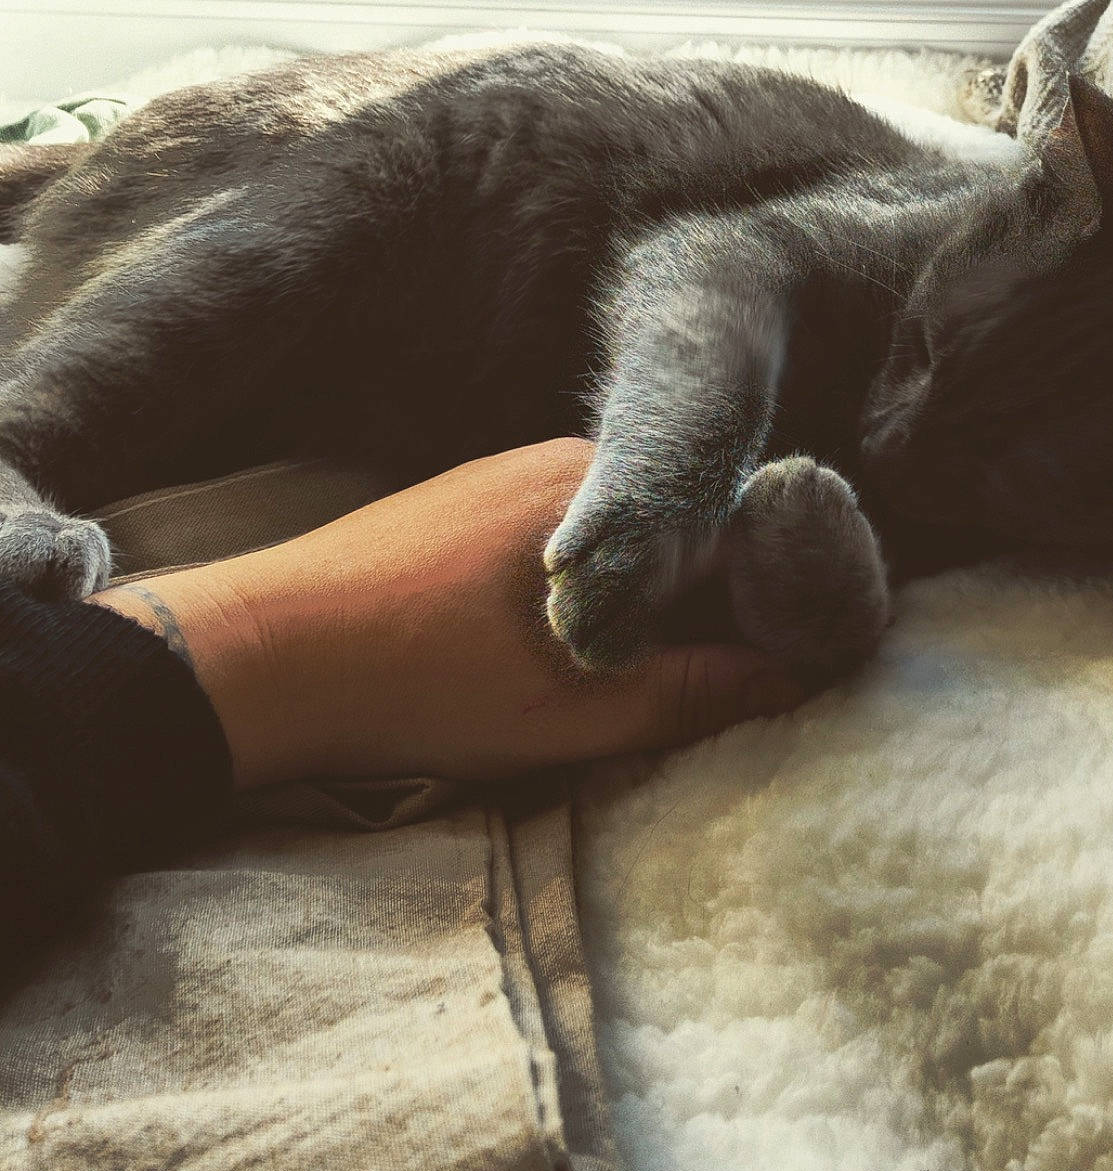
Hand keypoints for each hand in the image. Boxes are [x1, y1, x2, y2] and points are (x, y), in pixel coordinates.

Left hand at [94, 439, 806, 788]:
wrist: (262, 651)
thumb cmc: (415, 683)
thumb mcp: (568, 713)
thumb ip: (689, 693)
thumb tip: (791, 679)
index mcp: (603, 495)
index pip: (736, 533)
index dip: (772, 599)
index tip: (787, 659)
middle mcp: (567, 458)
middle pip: (684, 528)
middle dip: (710, 600)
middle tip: (716, 679)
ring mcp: (513, 469)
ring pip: (623, 534)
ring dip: (644, 594)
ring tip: (629, 668)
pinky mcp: (470, 493)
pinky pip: (566, 531)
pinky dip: (588, 582)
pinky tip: (554, 641)